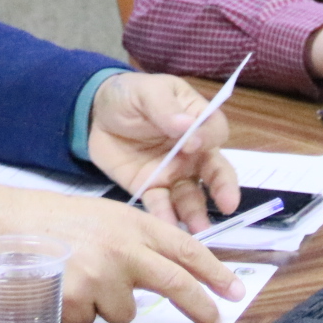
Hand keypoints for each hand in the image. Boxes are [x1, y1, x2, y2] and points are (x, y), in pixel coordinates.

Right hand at [0, 183, 246, 322]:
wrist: (8, 222)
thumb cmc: (55, 219)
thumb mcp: (105, 218)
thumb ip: (138, 242)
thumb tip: (171, 274)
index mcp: (135, 223)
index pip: (187, 250)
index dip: (215, 273)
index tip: (233, 292)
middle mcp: (125, 247)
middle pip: (177, 285)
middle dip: (202, 308)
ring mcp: (103, 274)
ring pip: (126, 312)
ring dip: (108, 305)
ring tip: (80, 278)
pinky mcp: (80, 297)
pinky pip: (92, 321)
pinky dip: (80, 312)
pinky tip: (62, 287)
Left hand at [85, 72, 239, 229]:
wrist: (94, 114)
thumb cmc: (129, 96)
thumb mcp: (147, 92)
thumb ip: (166, 108)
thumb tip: (187, 125)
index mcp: (197, 121)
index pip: (215, 132)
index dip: (208, 139)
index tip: (194, 144)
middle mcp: (193, 152)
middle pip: (215, 171)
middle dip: (223, 188)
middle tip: (228, 205)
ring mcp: (173, 173)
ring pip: (191, 195)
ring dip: (197, 212)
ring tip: (199, 230)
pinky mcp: (151, 188)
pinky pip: (161, 205)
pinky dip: (165, 217)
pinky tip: (167, 227)